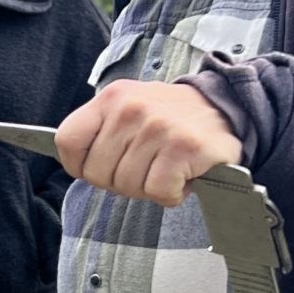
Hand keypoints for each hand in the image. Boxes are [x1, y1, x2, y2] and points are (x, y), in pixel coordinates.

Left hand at [55, 79, 243, 205]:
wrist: (225, 108)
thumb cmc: (171, 118)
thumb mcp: (129, 109)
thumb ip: (101, 130)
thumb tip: (75, 162)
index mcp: (112, 98)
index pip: (68, 140)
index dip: (78, 165)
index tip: (96, 169)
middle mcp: (131, 109)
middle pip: (97, 173)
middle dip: (119, 182)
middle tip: (145, 169)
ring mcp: (157, 127)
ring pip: (127, 185)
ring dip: (148, 188)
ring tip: (166, 168)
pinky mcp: (183, 147)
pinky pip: (158, 191)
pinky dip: (171, 194)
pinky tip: (181, 177)